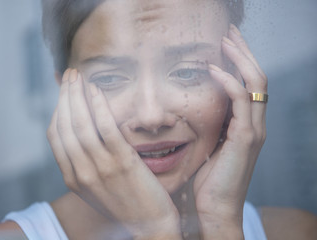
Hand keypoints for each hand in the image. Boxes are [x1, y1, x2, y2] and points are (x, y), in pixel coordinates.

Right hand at [47, 69, 180, 238]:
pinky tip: (97, 90)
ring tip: (79, 77)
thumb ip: (86, 163)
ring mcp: (100, 168)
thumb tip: (84, 136)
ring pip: (81, 124)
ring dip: (77, 96)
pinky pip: (106, 129)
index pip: (55, 137)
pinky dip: (99, 107)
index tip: (63, 93)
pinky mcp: (122, 164)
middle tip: (69, 75)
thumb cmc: (126, 203)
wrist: (149, 227)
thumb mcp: (97, 186)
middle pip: (65, 126)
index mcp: (72, 179)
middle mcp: (80, 173)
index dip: (57, 110)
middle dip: (64, 97)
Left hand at [192, 25, 266, 238]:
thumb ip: (210, 128)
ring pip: (255, 83)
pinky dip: (228, 81)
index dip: (240, 62)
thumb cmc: (208, 181)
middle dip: (244, 52)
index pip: (248, 84)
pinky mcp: (245, 138)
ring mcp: (253, 130)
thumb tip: (196, 110)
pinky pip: (240, 100)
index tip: (225, 44)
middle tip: (229, 32)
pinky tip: (213, 69)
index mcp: (245, 126)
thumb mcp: (209, 148)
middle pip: (257, 77)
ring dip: (240, 58)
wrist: (215, 210)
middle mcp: (254, 124)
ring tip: (225, 40)